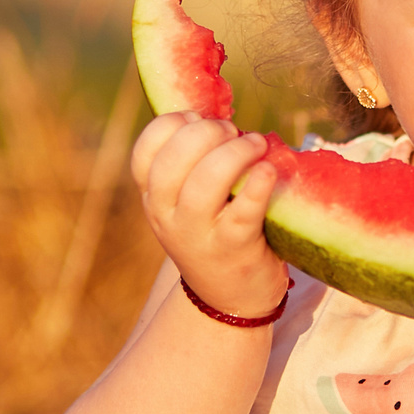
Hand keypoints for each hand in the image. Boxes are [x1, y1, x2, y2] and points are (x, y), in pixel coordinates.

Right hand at [130, 112, 290, 324]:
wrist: (230, 298)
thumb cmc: (214, 233)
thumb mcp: (187, 203)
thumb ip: (191, 163)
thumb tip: (213, 114)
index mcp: (154, 199)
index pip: (144, 153)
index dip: (171, 125)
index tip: (197, 118)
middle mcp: (168, 217)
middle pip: (172, 162)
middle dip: (205, 134)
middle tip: (233, 131)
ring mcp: (199, 236)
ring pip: (203, 185)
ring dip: (233, 154)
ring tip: (256, 144)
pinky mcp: (235, 249)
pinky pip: (243, 212)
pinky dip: (256, 185)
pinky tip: (268, 170)